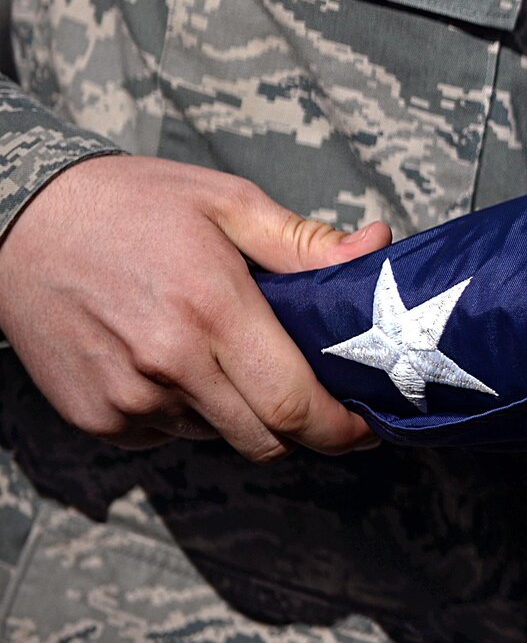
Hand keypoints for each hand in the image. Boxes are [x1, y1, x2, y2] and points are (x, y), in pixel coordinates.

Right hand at [0, 155, 387, 461]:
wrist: (16, 220)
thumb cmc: (131, 203)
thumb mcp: (228, 202)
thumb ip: (305, 242)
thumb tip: (375, 246)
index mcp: (213, 311)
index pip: (295, 404)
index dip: (341, 428)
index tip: (367, 425)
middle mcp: (169, 366)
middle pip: (264, 439)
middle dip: (304, 430)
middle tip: (320, 401)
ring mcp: (126, 399)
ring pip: (217, 436)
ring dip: (240, 412)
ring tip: (230, 356)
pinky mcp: (93, 418)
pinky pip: (164, 434)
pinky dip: (186, 411)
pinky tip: (175, 362)